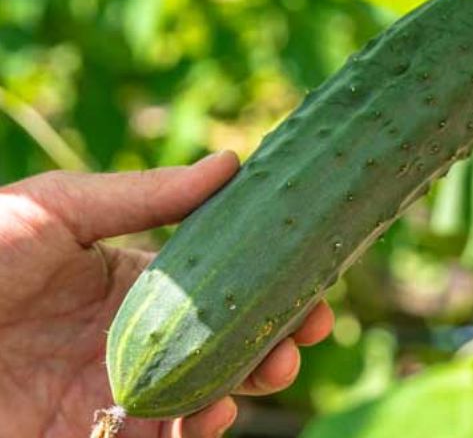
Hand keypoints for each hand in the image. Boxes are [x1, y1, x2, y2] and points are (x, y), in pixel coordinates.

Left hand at [0, 152, 334, 437]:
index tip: (317, 278)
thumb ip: (144, 195)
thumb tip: (233, 162)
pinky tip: (212, 412)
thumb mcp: (54, 210)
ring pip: (207, 394)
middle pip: (226, 340)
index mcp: (129, 278)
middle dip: (277, 335)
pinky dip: (197, 430)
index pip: (220, 279)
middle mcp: (132, 337)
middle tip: (307, 330)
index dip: (272, 279)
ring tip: (271, 367)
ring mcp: (113, 393)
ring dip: (249, 383)